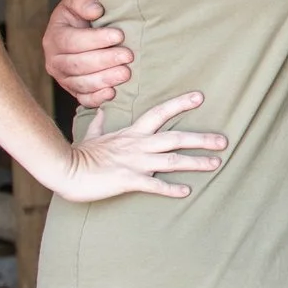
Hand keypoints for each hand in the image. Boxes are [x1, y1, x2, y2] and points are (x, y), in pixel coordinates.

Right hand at [44, 0, 130, 108]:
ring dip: (103, 80)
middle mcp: (54, 59)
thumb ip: (85, 0)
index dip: (95, 39)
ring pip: (79, 83)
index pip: (71, 41)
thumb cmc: (88, 9)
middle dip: (104, 61)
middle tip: (128, 56)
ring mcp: (63, 77)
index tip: (119, 35)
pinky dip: (96, 99)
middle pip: (76, 64)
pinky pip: (82, 99)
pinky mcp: (74, 89)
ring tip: (126, 74)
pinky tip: (112, 94)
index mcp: (55, 35)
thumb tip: (95, 10)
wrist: (87, 24)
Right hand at [48, 92, 226, 202]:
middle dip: (202, 139)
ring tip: (217, 163)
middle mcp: (138, 145)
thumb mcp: (91, 136)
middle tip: (224, 140)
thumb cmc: (78, 155)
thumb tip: (100, 110)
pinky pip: (153, 184)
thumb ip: (100, 124)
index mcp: (132, 134)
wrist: (63, 170)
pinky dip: (170, 188)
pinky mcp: (127, 180)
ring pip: (172, 160)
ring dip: (196, 162)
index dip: (180, 104)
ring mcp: (134, 162)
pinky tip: (186, 191)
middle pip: (176, 138)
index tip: (200, 96)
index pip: (160, 113)